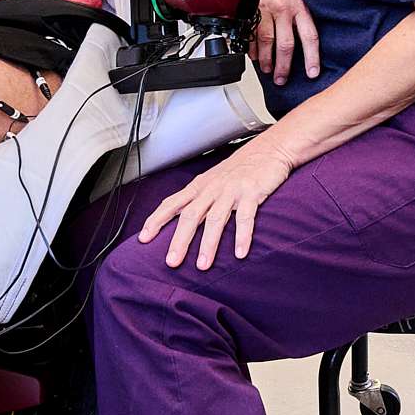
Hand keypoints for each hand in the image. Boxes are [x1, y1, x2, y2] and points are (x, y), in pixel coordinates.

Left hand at [138, 135, 295, 268]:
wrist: (270, 148)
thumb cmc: (241, 169)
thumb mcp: (214, 181)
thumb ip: (200, 199)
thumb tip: (183, 222)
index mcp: (200, 187)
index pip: (172, 204)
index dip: (156, 220)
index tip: (144, 239)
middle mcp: (212, 188)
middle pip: (190, 216)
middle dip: (180, 240)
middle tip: (171, 262)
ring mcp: (231, 190)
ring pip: (215, 219)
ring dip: (208, 244)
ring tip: (202, 266)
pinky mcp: (252, 192)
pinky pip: (246, 217)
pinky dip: (242, 236)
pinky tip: (239, 253)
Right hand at [250, 0, 320, 84]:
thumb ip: (298, 9)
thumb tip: (300, 31)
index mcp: (298, 4)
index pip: (309, 36)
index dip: (312, 57)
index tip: (312, 72)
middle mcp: (283, 8)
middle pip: (286, 45)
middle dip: (284, 66)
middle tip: (282, 79)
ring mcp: (264, 9)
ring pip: (266, 42)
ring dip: (266, 60)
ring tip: (267, 70)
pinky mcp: (249, 8)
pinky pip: (250, 33)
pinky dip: (251, 47)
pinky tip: (253, 55)